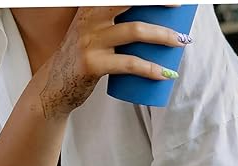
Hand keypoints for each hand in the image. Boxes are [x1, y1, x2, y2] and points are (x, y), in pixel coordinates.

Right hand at [39, 6, 191, 118]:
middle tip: (180, 5)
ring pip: (135, 31)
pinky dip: (152, 69)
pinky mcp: (93, 65)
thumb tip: (150, 20)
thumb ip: (111, 20)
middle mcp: (89, 18)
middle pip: (128, 1)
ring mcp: (90, 41)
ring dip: (164, 36)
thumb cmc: (84, 57)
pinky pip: (129, 64)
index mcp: (91, 6)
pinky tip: (167, 73)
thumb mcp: (92, 31)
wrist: (55, 85)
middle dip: (158, 0)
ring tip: (182, 41)